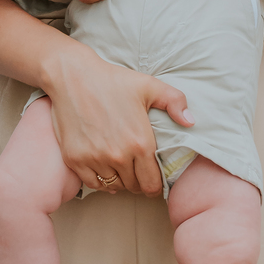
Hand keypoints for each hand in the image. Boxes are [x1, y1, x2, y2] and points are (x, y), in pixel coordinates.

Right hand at [43, 41, 192, 194]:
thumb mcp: (149, 86)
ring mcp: (95, 159)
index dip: (155, 184)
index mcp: (140, 143)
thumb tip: (190, 122)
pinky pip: (93, 183)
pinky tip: (104, 170)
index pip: (152, 184)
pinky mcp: (75, 159)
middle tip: (137, 170)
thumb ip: (175, 102)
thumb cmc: (112, 80)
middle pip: (134, 187)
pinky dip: (100, 180)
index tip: (152, 177)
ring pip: (114, 186)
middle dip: (138, 181)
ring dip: (120, 180)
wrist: (73, 76)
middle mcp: (118, 156)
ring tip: (121, 168)